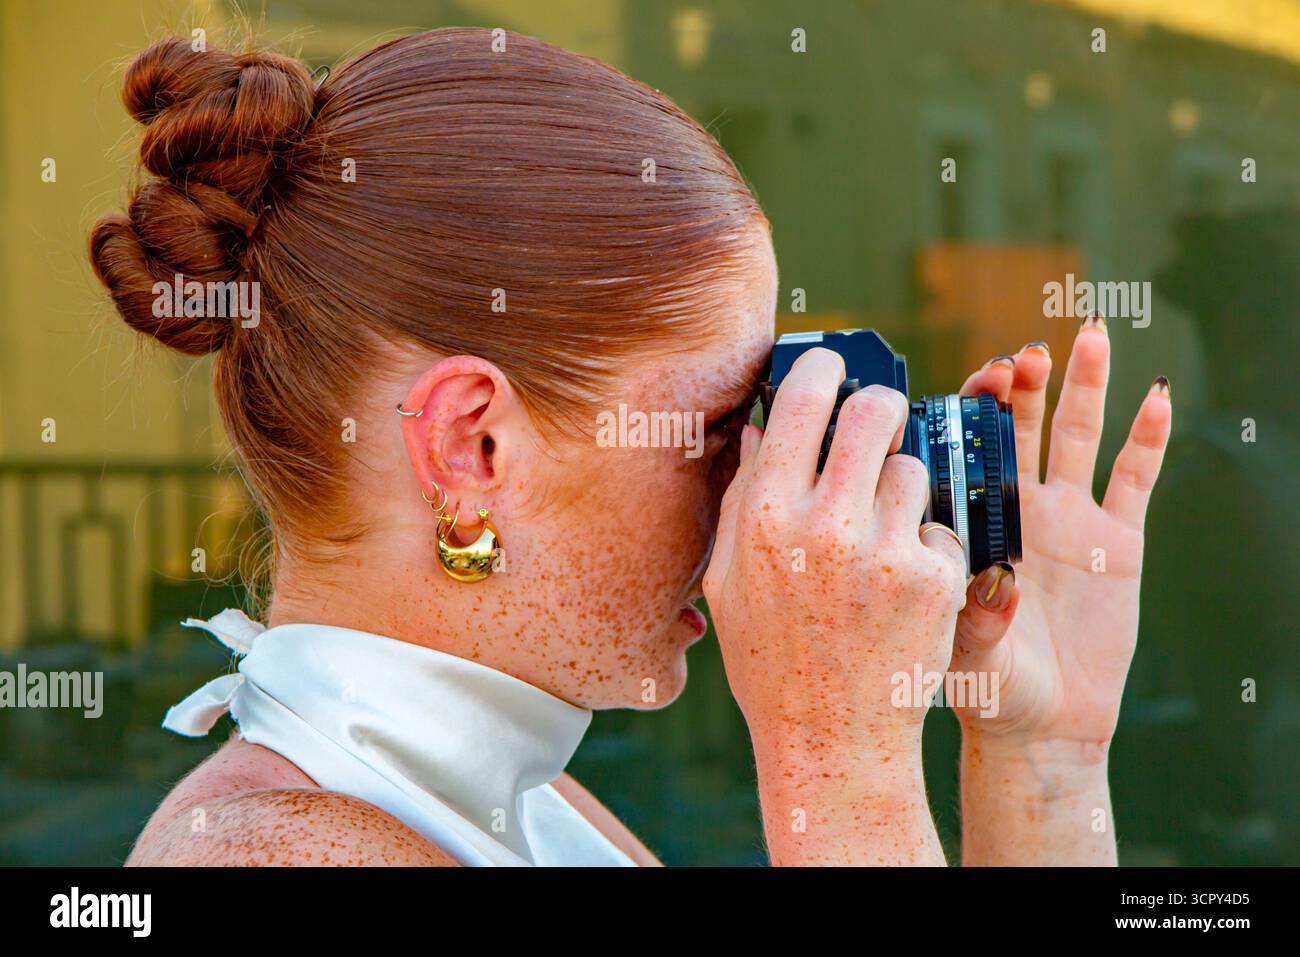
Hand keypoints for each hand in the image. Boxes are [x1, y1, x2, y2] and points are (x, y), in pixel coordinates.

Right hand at [703, 346, 968, 863]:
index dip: (821, 370)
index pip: (802, 403)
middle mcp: (826, 526)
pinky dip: (927, 542)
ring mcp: (887, 552)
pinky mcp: (937, 580)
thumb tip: (761, 432)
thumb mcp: (731, 582)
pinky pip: (941, 525)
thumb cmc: (773, 661)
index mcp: (766, 519)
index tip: (831, 367)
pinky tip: (905, 580)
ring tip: (884, 528)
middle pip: (876, 411)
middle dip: (881, 406)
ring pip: (914, 468)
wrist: (832, 741)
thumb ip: (743, 500)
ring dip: (902, 484)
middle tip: (881, 417)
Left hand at [949, 317, 1172, 755]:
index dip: (975, 409)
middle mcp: (1019, 507)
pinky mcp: (1119, 540)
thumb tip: (991, 581)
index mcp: (973, 521)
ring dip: (1084, 387)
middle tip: (1026, 352)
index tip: (979, 379)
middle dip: (1024, 386)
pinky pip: (1134, 480)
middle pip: (1023, 427)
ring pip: (1078, 437)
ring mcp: (1070, 518)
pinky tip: (1157, 397)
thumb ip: (974, 614)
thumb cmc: (985, 685)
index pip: (968, 448)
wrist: (1041, 723)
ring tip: (1092, 337)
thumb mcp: (965, 651)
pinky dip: (1147, 438)